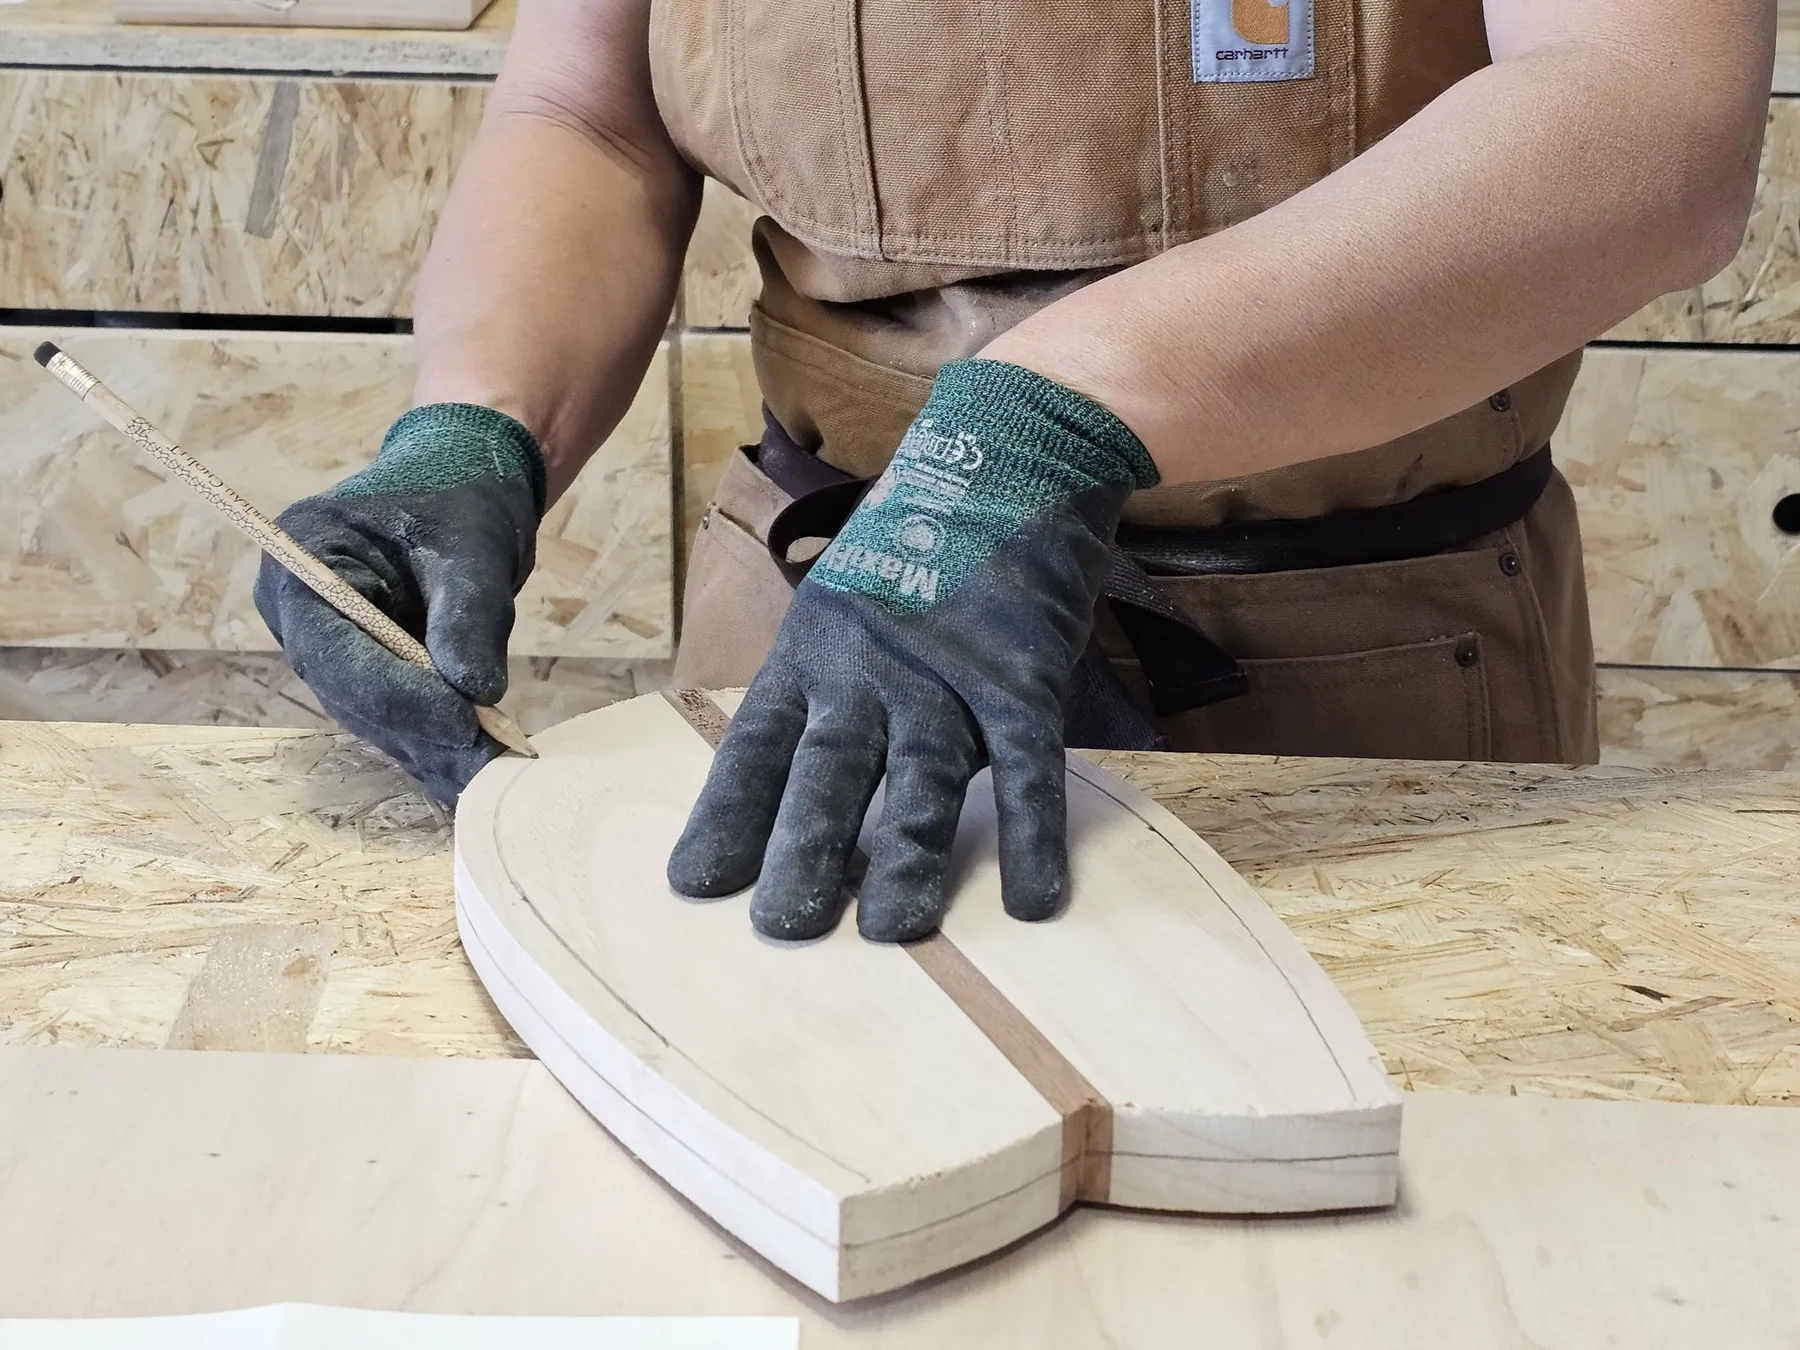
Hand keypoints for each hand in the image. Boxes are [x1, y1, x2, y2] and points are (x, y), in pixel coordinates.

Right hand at [255, 403, 543, 803]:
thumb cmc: (460, 497)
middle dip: (422, 730)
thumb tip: (475, 693)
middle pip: (350, 692)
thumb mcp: (473, 546)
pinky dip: (436, 744)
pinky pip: (395, 717)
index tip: (462, 721)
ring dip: (432, 749)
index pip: (334, 650)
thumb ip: (469, 616)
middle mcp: (300, 613)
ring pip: (374, 716)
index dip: (396, 695)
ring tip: (493, 775)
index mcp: (302, 563)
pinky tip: (478, 773)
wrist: (463, 483)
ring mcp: (327, 647)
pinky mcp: (362, 671)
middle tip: (489, 763)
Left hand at [667, 360, 1159, 941]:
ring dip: (907, 857)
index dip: (729, 816)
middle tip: (783, 930)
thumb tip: (789, 779)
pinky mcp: (1024, 676)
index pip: (756, 745)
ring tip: (893, 931)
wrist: (1012, 454)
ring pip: (922, 777)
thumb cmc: (919, 540)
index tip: (697, 885)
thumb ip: (826, 685)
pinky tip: (1034, 901)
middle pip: (829, 771)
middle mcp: (870, 668)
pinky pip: (1030, 766)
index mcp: (813, 652)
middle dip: (806, 852)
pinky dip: (1034, 833)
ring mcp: (949, 674)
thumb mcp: (845, 604)